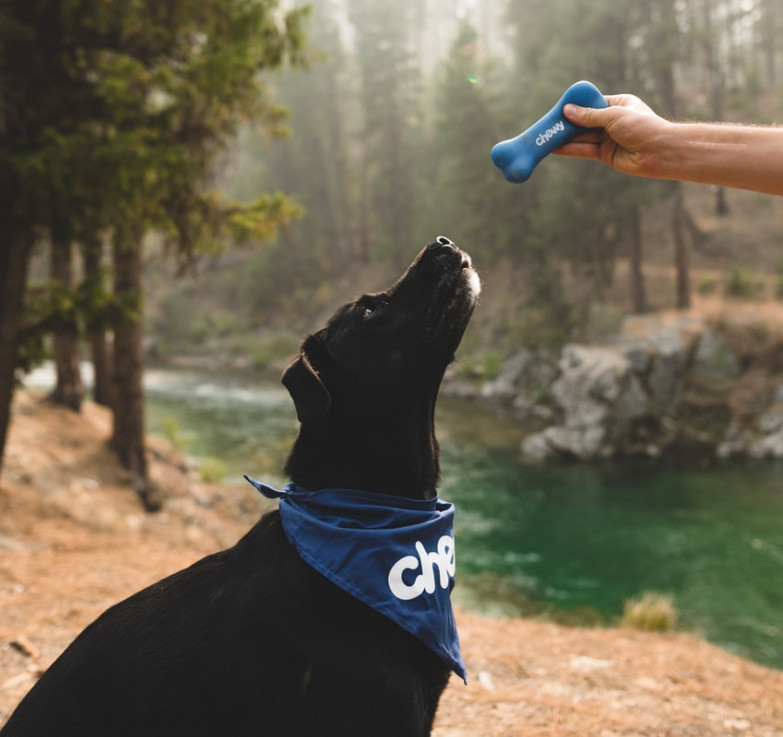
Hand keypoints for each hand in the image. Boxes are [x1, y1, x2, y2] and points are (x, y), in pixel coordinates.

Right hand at [555, 94, 673, 179]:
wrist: (659, 152)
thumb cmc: (641, 127)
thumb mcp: (613, 116)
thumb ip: (588, 116)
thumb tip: (567, 110)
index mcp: (619, 104)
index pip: (592, 103)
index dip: (576, 106)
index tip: (559, 108)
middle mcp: (613, 121)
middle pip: (585, 121)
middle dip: (567, 123)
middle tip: (547, 124)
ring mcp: (609, 138)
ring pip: (582, 137)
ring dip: (565, 138)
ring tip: (546, 137)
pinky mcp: (605, 154)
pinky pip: (584, 150)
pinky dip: (570, 150)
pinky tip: (555, 149)